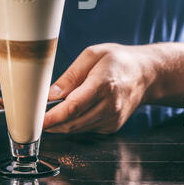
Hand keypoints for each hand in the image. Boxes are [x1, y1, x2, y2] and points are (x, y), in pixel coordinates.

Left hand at [43, 43, 157, 133]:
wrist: (146, 74)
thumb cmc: (119, 60)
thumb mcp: (92, 55)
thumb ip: (70, 75)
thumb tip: (52, 94)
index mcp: (103, 84)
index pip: (74, 106)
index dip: (53, 116)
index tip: (38, 120)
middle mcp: (110, 105)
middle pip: (74, 122)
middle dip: (52, 123)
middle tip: (37, 118)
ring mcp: (113, 118)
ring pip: (79, 129)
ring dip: (61, 124)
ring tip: (51, 112)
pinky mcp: (113, 126)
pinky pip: (87, 128)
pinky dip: (75, 123)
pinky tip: (72, 112)